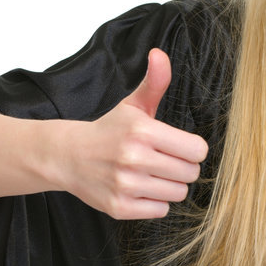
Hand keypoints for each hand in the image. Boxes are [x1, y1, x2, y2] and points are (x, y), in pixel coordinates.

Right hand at [55, 48, 208, 218]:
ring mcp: (125, 185)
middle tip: (164, 160)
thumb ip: (155, 82)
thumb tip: (160, 54)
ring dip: (170, 185)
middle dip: (183, 167)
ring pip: (178, 193)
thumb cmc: (109, 130)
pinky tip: (141, 188)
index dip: (192, 148)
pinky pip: (160, 210)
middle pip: (190, 173)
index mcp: (143, 131)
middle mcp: (134, 158)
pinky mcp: (119, 207)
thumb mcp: (133, 104)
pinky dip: (155, 202)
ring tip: (152, 174)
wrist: (68, 156)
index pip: (197, 150)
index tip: (178, 146)